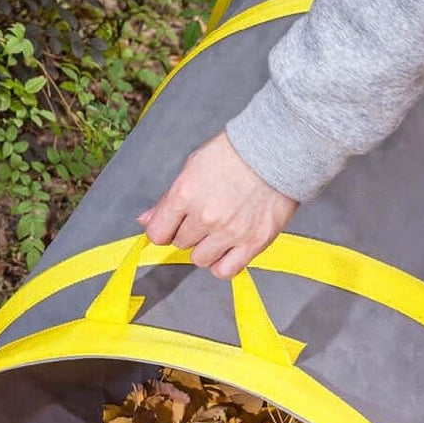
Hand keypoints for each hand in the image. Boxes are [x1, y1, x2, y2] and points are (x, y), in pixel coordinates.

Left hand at [139, 132, 298, 278]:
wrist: (277, 151)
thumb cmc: (236, 154)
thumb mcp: (194, 166)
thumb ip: (169, 199)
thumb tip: (146, 220)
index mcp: (186, 193)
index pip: (158, 233)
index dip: (164, 230)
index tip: (173, 226)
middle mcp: (205, 216)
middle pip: (181, 244)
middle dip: (190, 232)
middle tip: (207, 216)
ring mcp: (230, 232)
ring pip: (200, 260)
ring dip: (206, 249)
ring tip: (220, 230)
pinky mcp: (253, 242)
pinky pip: (225, 271)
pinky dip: (223, 264)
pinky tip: (229, 249)